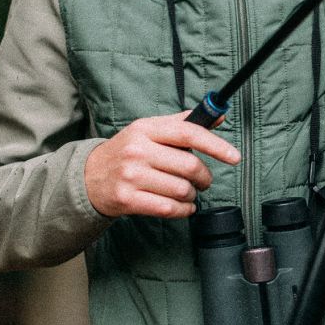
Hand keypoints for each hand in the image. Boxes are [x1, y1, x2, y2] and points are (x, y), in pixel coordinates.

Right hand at [84, 111, 240, 218]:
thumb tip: (220, 114)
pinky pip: (169, 208)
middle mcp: (138, 150)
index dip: (216, 145)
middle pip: (189, 166)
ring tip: (186, 191)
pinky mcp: (127, 199)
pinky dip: (184, 210)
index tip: (235, 156)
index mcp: (146, 128)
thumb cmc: (129, 151)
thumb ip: (184, 122)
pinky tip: (183, 206)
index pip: (188, 133)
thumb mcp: (151, 130)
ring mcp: (131, 176)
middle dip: (204, 177)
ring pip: (182, 190)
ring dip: (192, 194)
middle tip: (203, 180)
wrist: (90, 177)